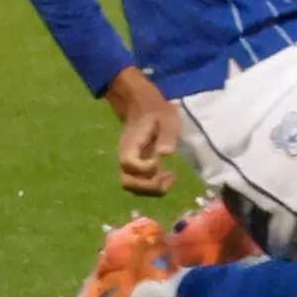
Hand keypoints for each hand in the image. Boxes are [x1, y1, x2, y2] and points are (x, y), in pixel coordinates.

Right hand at [105, 67, 178, 197]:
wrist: (143, 106)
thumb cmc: (157, 111)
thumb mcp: (167, 118)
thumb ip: (166, 135)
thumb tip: (165, 155)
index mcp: (130, 144)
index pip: (128, 163)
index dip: (144, 168)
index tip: (160, 162)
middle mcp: (127, 156)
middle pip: (127, 182)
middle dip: (148, 186)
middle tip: (168, 176)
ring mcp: (131, 163)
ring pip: (132, 187)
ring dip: (152, 190)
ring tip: (170, 178)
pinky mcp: (138, 166)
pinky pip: (140, 184)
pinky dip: (154, 187)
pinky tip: (168, 176)